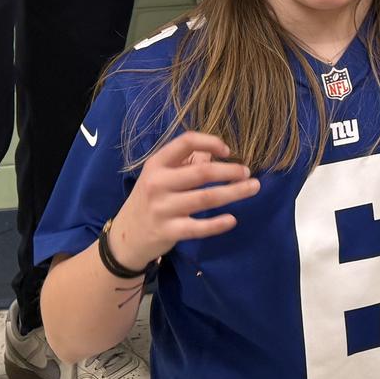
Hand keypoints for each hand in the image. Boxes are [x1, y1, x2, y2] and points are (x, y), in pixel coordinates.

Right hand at [109, 131, 259, 268]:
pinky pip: (198, 227)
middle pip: (202, 173)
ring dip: (234, 192)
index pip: (185, 142)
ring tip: (253, 187)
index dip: (210, 142)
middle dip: (230, 170)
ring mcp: (162, 208)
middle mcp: (158, 183)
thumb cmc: (150, 199)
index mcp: (157, 164)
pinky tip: (232, 219)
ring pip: (206, 199)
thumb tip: (218, 151)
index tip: (227, 150)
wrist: (126, 236)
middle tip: (248, 172)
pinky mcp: (168, 231)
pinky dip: (218, 224)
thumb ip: (186, 162)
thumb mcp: (160, 175)